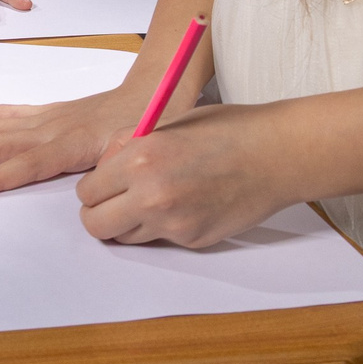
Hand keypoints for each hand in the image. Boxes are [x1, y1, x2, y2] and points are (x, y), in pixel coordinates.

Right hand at [0, 82, 145, 189]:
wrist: (154, 92)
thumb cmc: (147, 126)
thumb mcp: (135, 154)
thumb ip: (110, 170)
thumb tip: (94, 187)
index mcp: (71, 144)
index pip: (26, 164)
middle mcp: (50, 129)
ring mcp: (44, 119)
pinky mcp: (45, 112)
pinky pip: (4, 113)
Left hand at [74, 104, 291, 248]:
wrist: (275, 155)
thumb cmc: (225, 131)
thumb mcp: (164, 124)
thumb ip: (126, 147)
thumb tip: (102, 169)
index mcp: (139, 159)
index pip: (87, 192)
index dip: (95, 187)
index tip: (106, 183)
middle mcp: (151, 195)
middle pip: (96, 225)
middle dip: (100, 213)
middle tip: (116, 200)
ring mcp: (173, 223)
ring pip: (125, 237)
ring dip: (129, 223)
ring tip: (154, 200)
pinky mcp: (192, 239)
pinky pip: (160, 239)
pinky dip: (163, 227)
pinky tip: (185, 204)